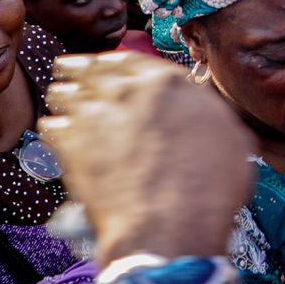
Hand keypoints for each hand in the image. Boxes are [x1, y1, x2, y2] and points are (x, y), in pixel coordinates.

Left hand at [40, 53, 255, 261]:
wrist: (169, 224)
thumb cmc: (206, 188)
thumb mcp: (232, 139)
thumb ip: (211, 116)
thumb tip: (208, 116)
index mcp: (169, 82)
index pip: (134, 59)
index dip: (119, 62)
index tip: (113, 65)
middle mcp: (128, 91)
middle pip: (93, 68)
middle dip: (83, 68)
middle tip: (74, 68)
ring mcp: (95, 116)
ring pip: (67, 92)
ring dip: (64, 92)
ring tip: (60, 92)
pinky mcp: (71, 146)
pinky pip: (52, 126)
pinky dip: (53, 126)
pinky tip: (55, 128)